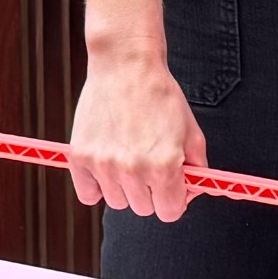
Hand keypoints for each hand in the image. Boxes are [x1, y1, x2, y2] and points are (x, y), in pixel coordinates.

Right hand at [67, 48, 208, 220]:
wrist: (126, 66)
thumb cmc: (160, 95)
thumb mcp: (192, 131)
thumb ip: (197, 168)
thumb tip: (192, 193)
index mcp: (165, 166)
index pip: (170, 212)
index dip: (175, 199)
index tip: (172, 187)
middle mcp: (133, 170)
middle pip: (144, 208)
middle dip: (151, 190)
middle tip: (150, 161)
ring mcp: (104, 165)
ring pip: (117, 201)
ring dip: (124, 186)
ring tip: (128, 153)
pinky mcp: (81, 158)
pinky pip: (88, 195)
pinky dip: (97, 185)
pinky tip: (107, 163)